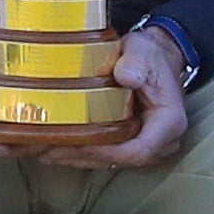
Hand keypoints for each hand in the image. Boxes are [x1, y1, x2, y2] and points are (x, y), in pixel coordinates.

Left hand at [37, 20, 193, 171]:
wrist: (155, 59)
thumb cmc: (150, 56)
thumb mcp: (143, 52)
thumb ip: (136, 63)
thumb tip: (125, 75)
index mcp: (169, 123)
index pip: (138, 150)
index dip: (106, 152)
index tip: (79, 144)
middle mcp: (161, 142)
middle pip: (119, 160)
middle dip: (82, 157)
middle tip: (48, 150)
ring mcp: (146, 146)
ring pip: (109, 161)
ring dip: (76, 158)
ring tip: (44, 151)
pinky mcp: (131, 144)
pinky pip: (106, 154)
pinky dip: (81, 152)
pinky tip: (56, 148)